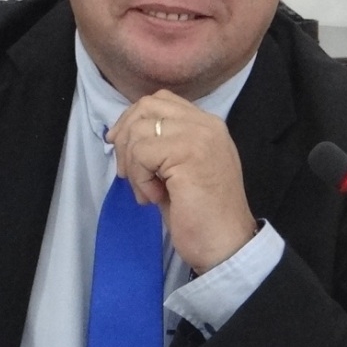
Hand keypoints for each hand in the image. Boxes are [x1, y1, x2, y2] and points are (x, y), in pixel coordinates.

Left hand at [106, 90, 256, 272]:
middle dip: (125, 139)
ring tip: (148, 192)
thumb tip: (121, 135)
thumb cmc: (201, 215)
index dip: (132, 120)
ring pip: (139, 131)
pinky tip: (154, 197)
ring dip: (132, 165)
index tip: (120, 147)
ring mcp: (199, 136)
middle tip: (126, 174)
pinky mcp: (188, 154)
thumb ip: (162, 146)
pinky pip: (141, 153)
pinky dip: (139, 178)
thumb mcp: (180, 170)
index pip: (160, 101)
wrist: (226, 245)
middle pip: (146, 107)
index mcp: (207, 125)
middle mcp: (206, 124)